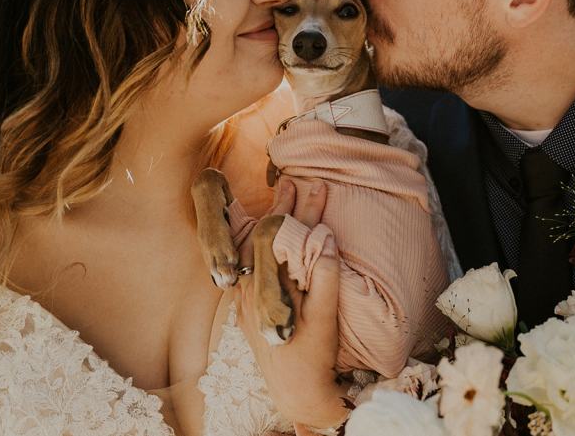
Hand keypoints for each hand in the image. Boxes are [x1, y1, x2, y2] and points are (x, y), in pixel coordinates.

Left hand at [235, 180, 346, 428]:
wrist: (294, 392)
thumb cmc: (311, 355)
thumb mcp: (325, 318)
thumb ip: (325, 277)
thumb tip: (327, 238)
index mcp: (264, 287)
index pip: (276, 234)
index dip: (298, 210)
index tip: (315, 187)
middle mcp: (249, 287)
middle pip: (264, 235)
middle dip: (287, 207)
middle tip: (303, 182)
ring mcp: (247, 295)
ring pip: (259, 247)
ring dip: (279, 220)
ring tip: (292, 195)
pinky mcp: (251, 302)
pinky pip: (257, 261)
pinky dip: (271, 240)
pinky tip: (280, 230)